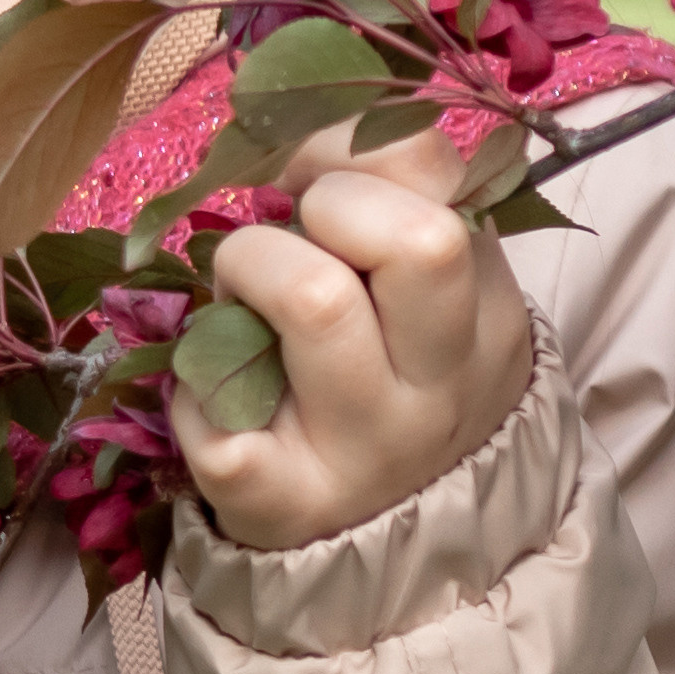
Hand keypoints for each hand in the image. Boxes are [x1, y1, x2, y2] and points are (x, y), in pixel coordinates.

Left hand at [169, 122, 535, 551]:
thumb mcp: (417, 300)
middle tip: (285, 243)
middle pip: (419, 238)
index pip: (436, 173)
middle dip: (321, 205)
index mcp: (483, 312)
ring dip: (246, 270)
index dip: (345, 148)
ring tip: (238, 305)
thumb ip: (376, 204)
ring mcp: (368, 447)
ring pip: (314, 297)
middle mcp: (441, 381)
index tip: (303, 175)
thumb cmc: (382, 384)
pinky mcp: (284, 501)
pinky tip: (213, 398)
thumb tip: (275, 123)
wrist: (386, 550)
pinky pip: (219, 407)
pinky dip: (191, 387)